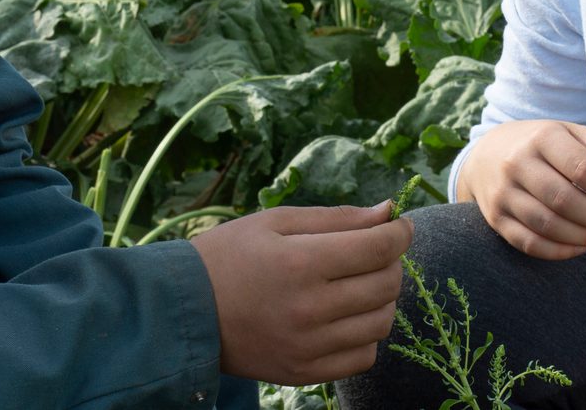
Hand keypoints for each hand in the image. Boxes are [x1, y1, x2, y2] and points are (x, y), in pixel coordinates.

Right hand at [190, 201, 412, 385]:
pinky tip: (345, 317)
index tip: (399, 225)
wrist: (186, 313)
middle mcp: (310, 309)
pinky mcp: (305, 373)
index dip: (399, 232)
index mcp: (302, 262)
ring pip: (381, 322)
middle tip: (372, 252)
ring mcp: (309, 347)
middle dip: (391, 261)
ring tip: (359, 284)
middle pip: (386, 284)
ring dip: (382, 298)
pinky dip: (365, 334)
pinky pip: (363, 356)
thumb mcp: (275, 221)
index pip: (379, 248)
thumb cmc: (229, 256)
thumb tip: (387, 212)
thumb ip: (335, 218)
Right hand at [455, 119, 585, 259]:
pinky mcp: (496, 219)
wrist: (486, 154)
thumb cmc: (542, 145)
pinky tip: (582, 247)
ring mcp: (503, 193)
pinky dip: (560, 251)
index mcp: (541, 137)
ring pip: (548, 225)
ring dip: (585, 237)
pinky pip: (530, 243)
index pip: (582, 168)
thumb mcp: (572, 134)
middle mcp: (516, 163)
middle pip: (564, 200)